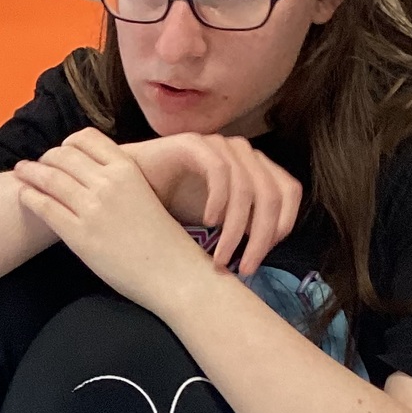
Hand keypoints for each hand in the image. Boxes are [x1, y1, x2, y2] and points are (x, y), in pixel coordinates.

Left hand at [15, 129, 217, 320]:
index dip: (68, 143)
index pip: (86, 139)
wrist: (173, 273)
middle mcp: (108, 183)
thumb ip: (120, 183)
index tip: (61, 151)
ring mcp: (92, 208)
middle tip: (35, 164)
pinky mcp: (79, 234)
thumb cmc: (162, 241)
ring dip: (30, 172)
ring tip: (21, 172)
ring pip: (50, 178)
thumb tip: (92, 178)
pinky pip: (45, 207)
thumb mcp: (146, 195)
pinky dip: (29, 197)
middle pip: (64, 156)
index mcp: (127, 169)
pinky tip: (24, 195)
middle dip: (46, 158)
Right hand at [111, 132, 301, 276]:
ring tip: (221, 256)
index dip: (282, 227)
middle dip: (261, 238)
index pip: (289, 192)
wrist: (122, 190)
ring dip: (237, 228)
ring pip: (248, 187)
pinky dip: (219, 200)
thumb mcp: (215, 223)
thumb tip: (263, 250)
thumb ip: (243, 228)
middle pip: (273, 194)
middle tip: (244, 268)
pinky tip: (207, 223)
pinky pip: (219, 170)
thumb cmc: (169, 207)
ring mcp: (218, 145)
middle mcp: (242, 153)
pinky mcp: (193, 143)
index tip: (260, 257)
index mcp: (254, 169)